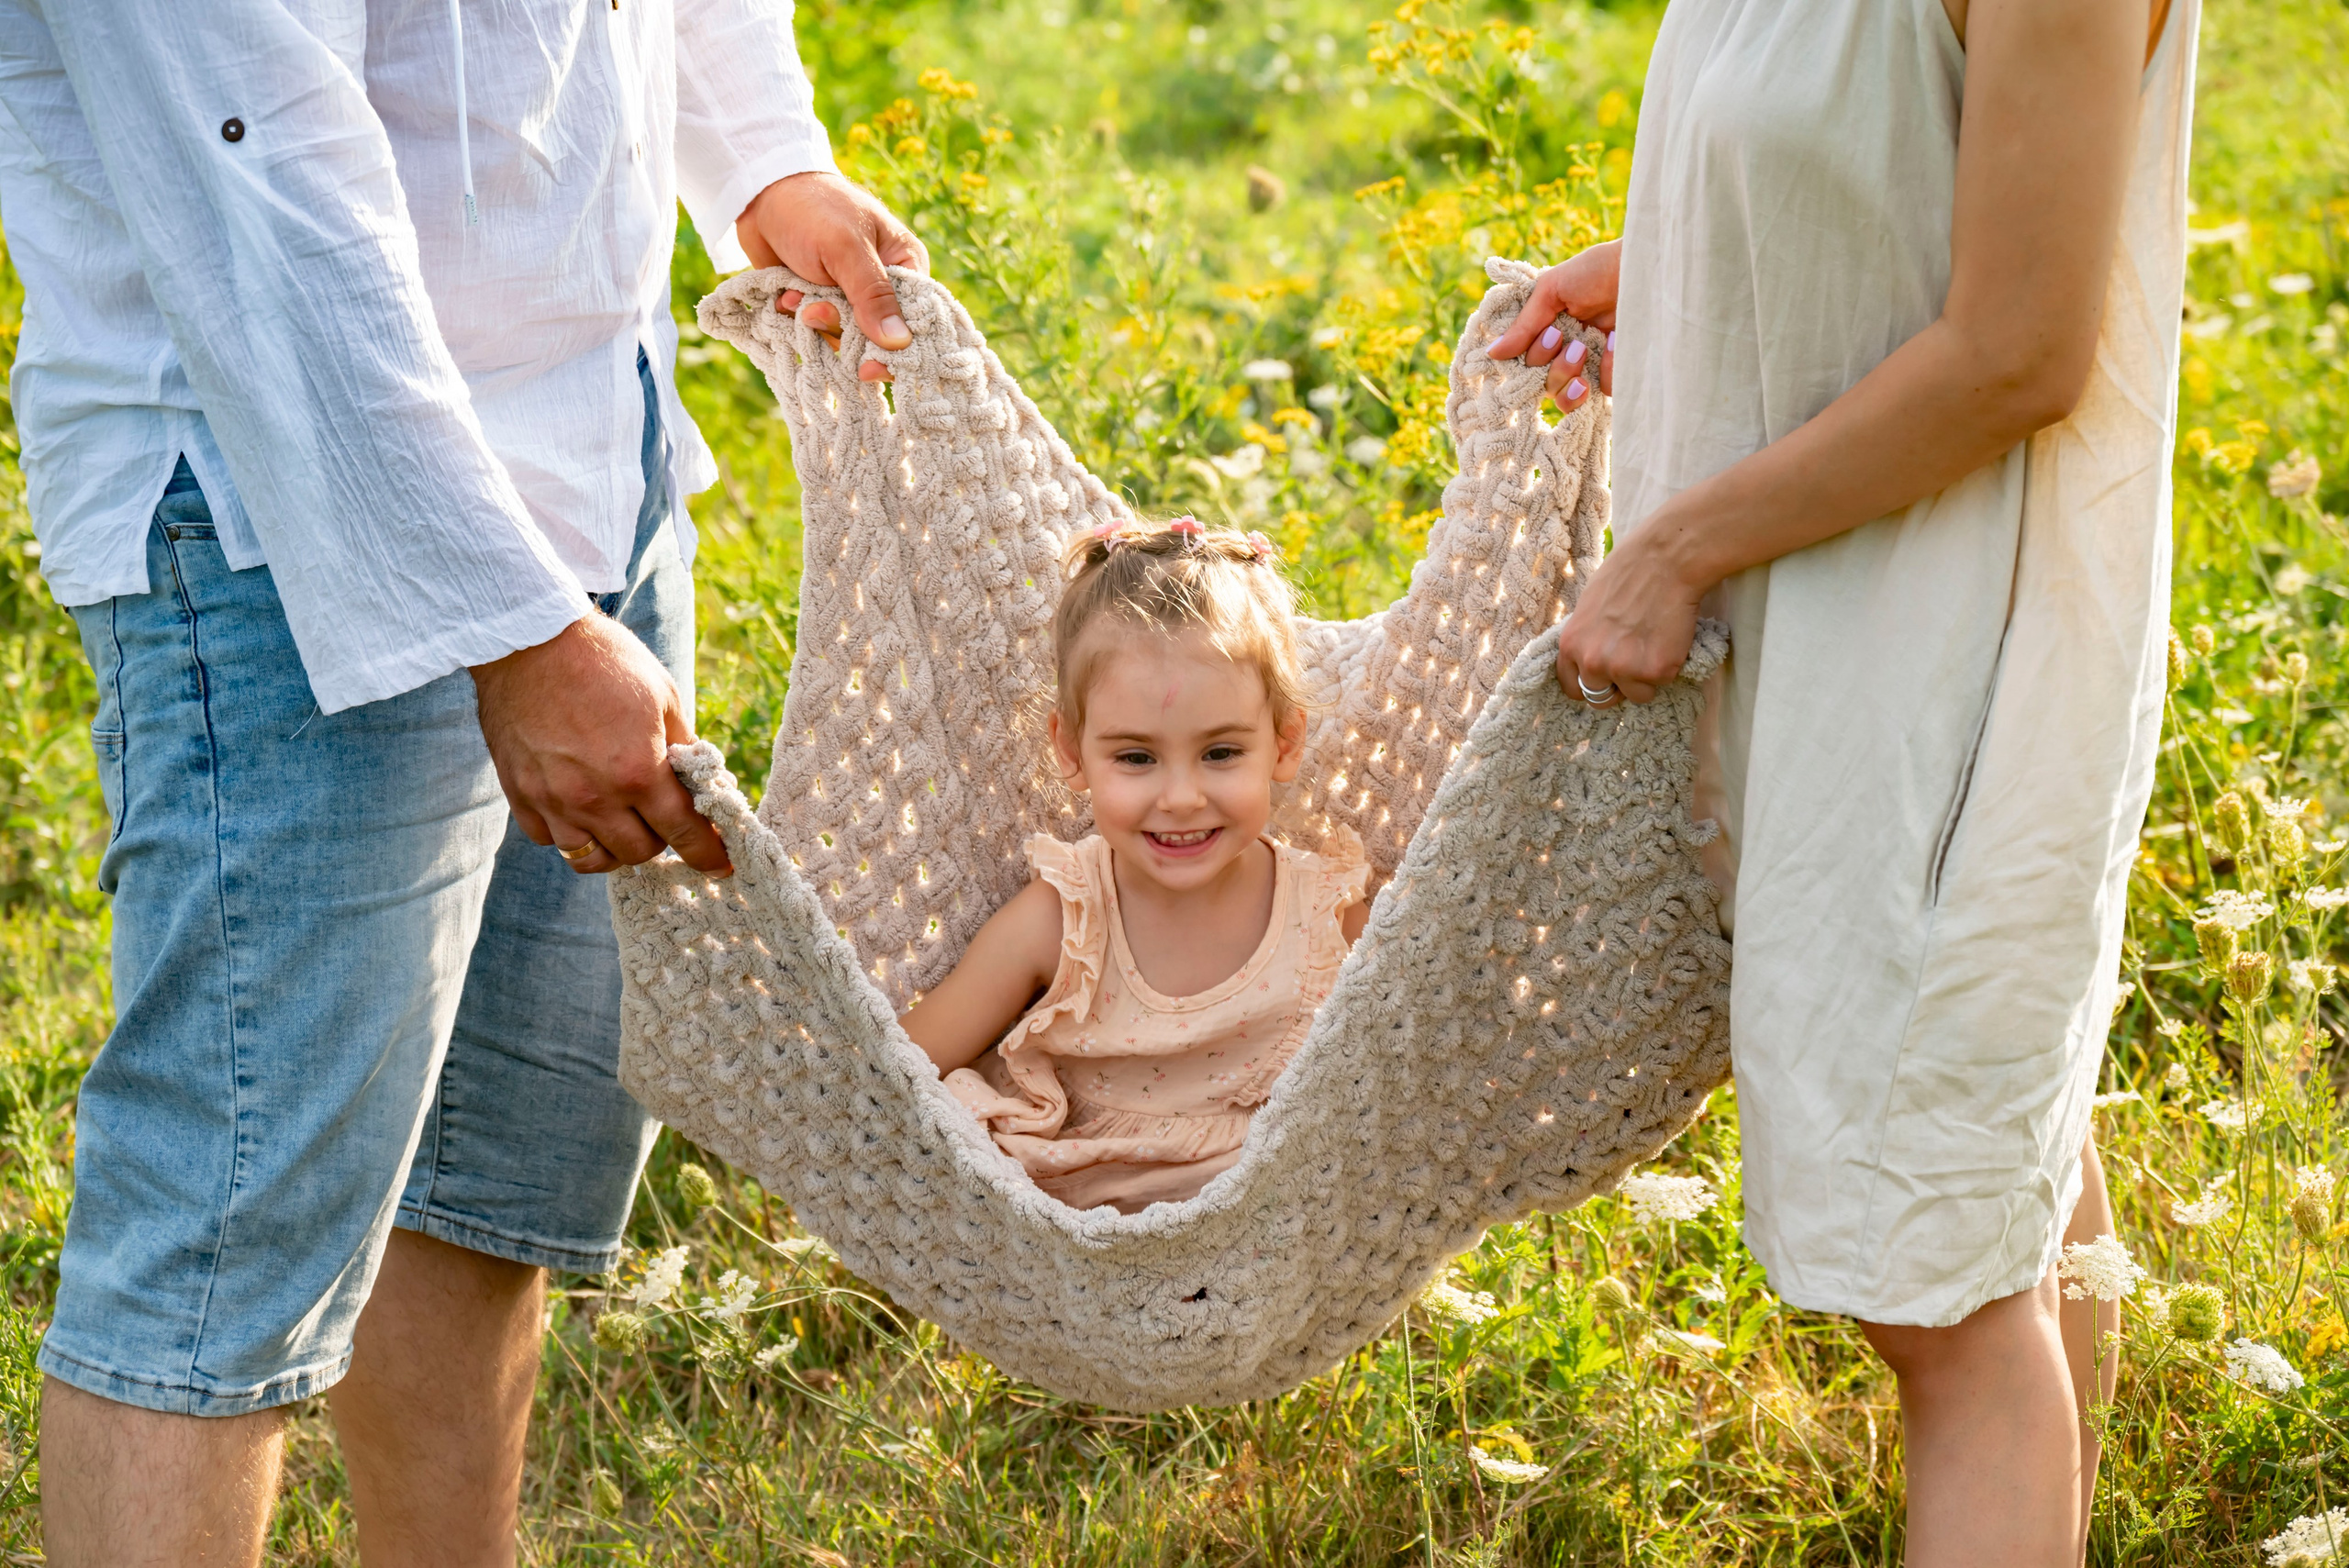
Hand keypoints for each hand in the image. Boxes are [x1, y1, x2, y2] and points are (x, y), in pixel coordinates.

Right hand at [470, 615, 731, 876]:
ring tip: (622, 824)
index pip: (683, 832)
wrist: (529, 641)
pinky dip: (571, 833)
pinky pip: (551, 839)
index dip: (708, 853)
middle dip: (660, 841)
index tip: (721, 866)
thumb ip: (682, 748)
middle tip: (662, 819)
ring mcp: (552, 800)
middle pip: (639, 852)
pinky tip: (580, 809)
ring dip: (614, 847)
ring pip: (591, 859)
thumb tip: (699, 784)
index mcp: (637, 771)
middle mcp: (594, 797)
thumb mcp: (663, 696)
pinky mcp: (520, 795)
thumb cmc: (604, 661)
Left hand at [737, 171, 927, 383]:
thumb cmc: (813, 208)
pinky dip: (798, 320)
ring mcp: (849, 296)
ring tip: (793, 298)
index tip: (870, 366)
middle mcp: (882, 285)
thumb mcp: (845, 247)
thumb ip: (872, 295)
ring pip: (844, 336)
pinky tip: (784, 297)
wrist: (761, 193)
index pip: (916, 319)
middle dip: (844, 332)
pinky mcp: (820, 301)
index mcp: (904, 265)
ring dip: (816, 324)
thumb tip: (900, 343)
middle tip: (815, 315)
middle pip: (877, 335)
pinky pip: (817, 329)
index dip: (897, 348)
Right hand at [1486, 238, 1620, 415]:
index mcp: (1548, 332)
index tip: (1547, 337)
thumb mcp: (1553, 289)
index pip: (1526, 366)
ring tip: (1584, 348)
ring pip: (1566, 397)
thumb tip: (1492, 354)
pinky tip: (1614, 343)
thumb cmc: (1597, 270)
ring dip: (1568, 376)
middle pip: (1542, 385)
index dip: (1530, 360)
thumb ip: (1525, 325)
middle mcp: (1567, 353)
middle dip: (1552, 365)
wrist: (1645, 268)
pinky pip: (1602, 390)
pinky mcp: (1617, 374)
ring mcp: (1592, 366)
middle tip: (1566, 338)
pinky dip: (1605, 370)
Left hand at [1553, 523, 1702, 706]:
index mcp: (1571, 645)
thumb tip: (1591, 660)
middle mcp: (1592, 663)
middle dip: (1617, 687)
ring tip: (1654, 644)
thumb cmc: (1629, 573)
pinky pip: (1661, 683)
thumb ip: (1587, 638)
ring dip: (1646, 679)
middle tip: (1634, 663)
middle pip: (1600, 699)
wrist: (1666, 560)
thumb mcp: (1589, 607)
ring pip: (1636, 695)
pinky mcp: (1656, 671)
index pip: (1572, 687)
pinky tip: (1669, 638)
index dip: (1590, 684)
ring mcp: (1624, 669)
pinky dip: (1669, 667)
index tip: (1604, 679)